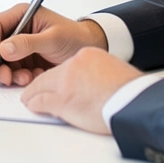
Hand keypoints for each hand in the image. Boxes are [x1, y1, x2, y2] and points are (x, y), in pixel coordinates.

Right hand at [0, 4, 108, 86]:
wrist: (88, 49)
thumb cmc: (74, 36)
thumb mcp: (53, 38)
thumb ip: (28, 43)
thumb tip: (3, 48)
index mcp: (21, 15)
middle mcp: (16, 28)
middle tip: (7, 78)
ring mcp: (18, 45)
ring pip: (0, 61)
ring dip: (11, 73)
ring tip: (28, 78)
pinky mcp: (23, 59)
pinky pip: (12, 70)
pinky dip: (19, 77)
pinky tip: (35, 76)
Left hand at [20, 47, 142, 134]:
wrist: (134, 102)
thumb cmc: (130, 93)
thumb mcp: (113, 72)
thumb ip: (97, 73)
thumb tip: (92, 84)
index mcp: (87, 56)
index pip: (63, 66)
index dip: (56, 77)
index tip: (54, 82)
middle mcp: (73, 65)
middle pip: (48, 74)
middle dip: (39, 84)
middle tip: (32, 91)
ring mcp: (65, 82)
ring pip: (39, 86)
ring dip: (33, 94)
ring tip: (29, 100)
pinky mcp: (61, 99)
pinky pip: (39, 101)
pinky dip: (34, 104)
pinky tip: (33, 106)